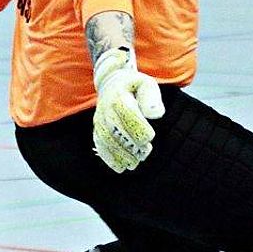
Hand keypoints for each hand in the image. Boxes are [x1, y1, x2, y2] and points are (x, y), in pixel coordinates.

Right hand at [92, 48, 165, 172]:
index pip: (126, 112)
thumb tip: (156, 114)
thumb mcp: (146, 84)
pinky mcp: (97, 130)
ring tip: (135, 162)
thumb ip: (151, 97)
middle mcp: (105, 108)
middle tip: (146, 151)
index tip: (150, 137)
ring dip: (121, 154)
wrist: (112, 84)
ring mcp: (99, 120)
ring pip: (106, 140)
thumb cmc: (134, 87)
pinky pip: (99, 145)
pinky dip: (109, 158)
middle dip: (131, 144)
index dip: (138, 127)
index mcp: (118, 95)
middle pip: (115, 129)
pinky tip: (121, 167)